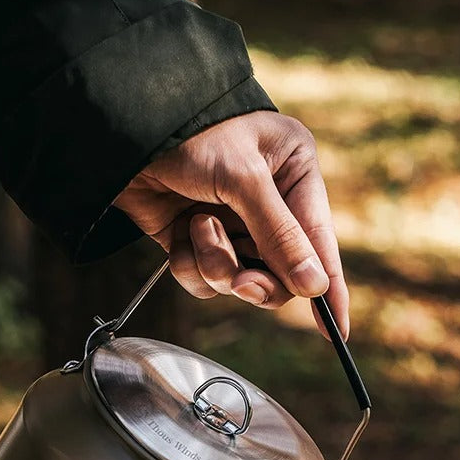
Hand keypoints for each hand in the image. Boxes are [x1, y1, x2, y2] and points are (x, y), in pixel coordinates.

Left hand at [114, 111, 348, 336]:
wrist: (122, 127)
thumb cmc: (192, 132)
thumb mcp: (243, 179)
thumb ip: (280, 236)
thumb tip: (313, 287)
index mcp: (295, 173)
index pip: (320, 242)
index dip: (329, 289)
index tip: (336, 332)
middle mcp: (270, 202)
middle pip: (282, 275)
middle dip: (257, 280)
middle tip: (241, 281)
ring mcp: (233, 224)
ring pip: (240, 281)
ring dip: (217, 264)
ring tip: (198, 227)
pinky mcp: (198, 241)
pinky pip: (206, 280)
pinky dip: (191, 265)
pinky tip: (180, 235)